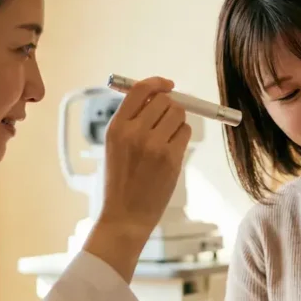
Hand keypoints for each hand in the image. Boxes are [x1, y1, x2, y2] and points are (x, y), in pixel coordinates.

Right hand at [82, 77, 191, 281]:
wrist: (124, 216)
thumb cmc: (120, 182)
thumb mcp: (115, 147)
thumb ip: (132, 121)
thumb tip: (158, 96)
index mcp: (116, 127)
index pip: (140, 90)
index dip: (157, 83)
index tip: (168, 85)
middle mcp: (134, 132)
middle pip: (164, 100)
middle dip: (170, 105)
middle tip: (167, 120)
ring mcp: (154, 145)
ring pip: (178, 114)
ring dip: (177, 121)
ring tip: (167, 139)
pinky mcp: (171, 158)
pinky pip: (185, 133)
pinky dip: (182, 137)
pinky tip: (171, 151)